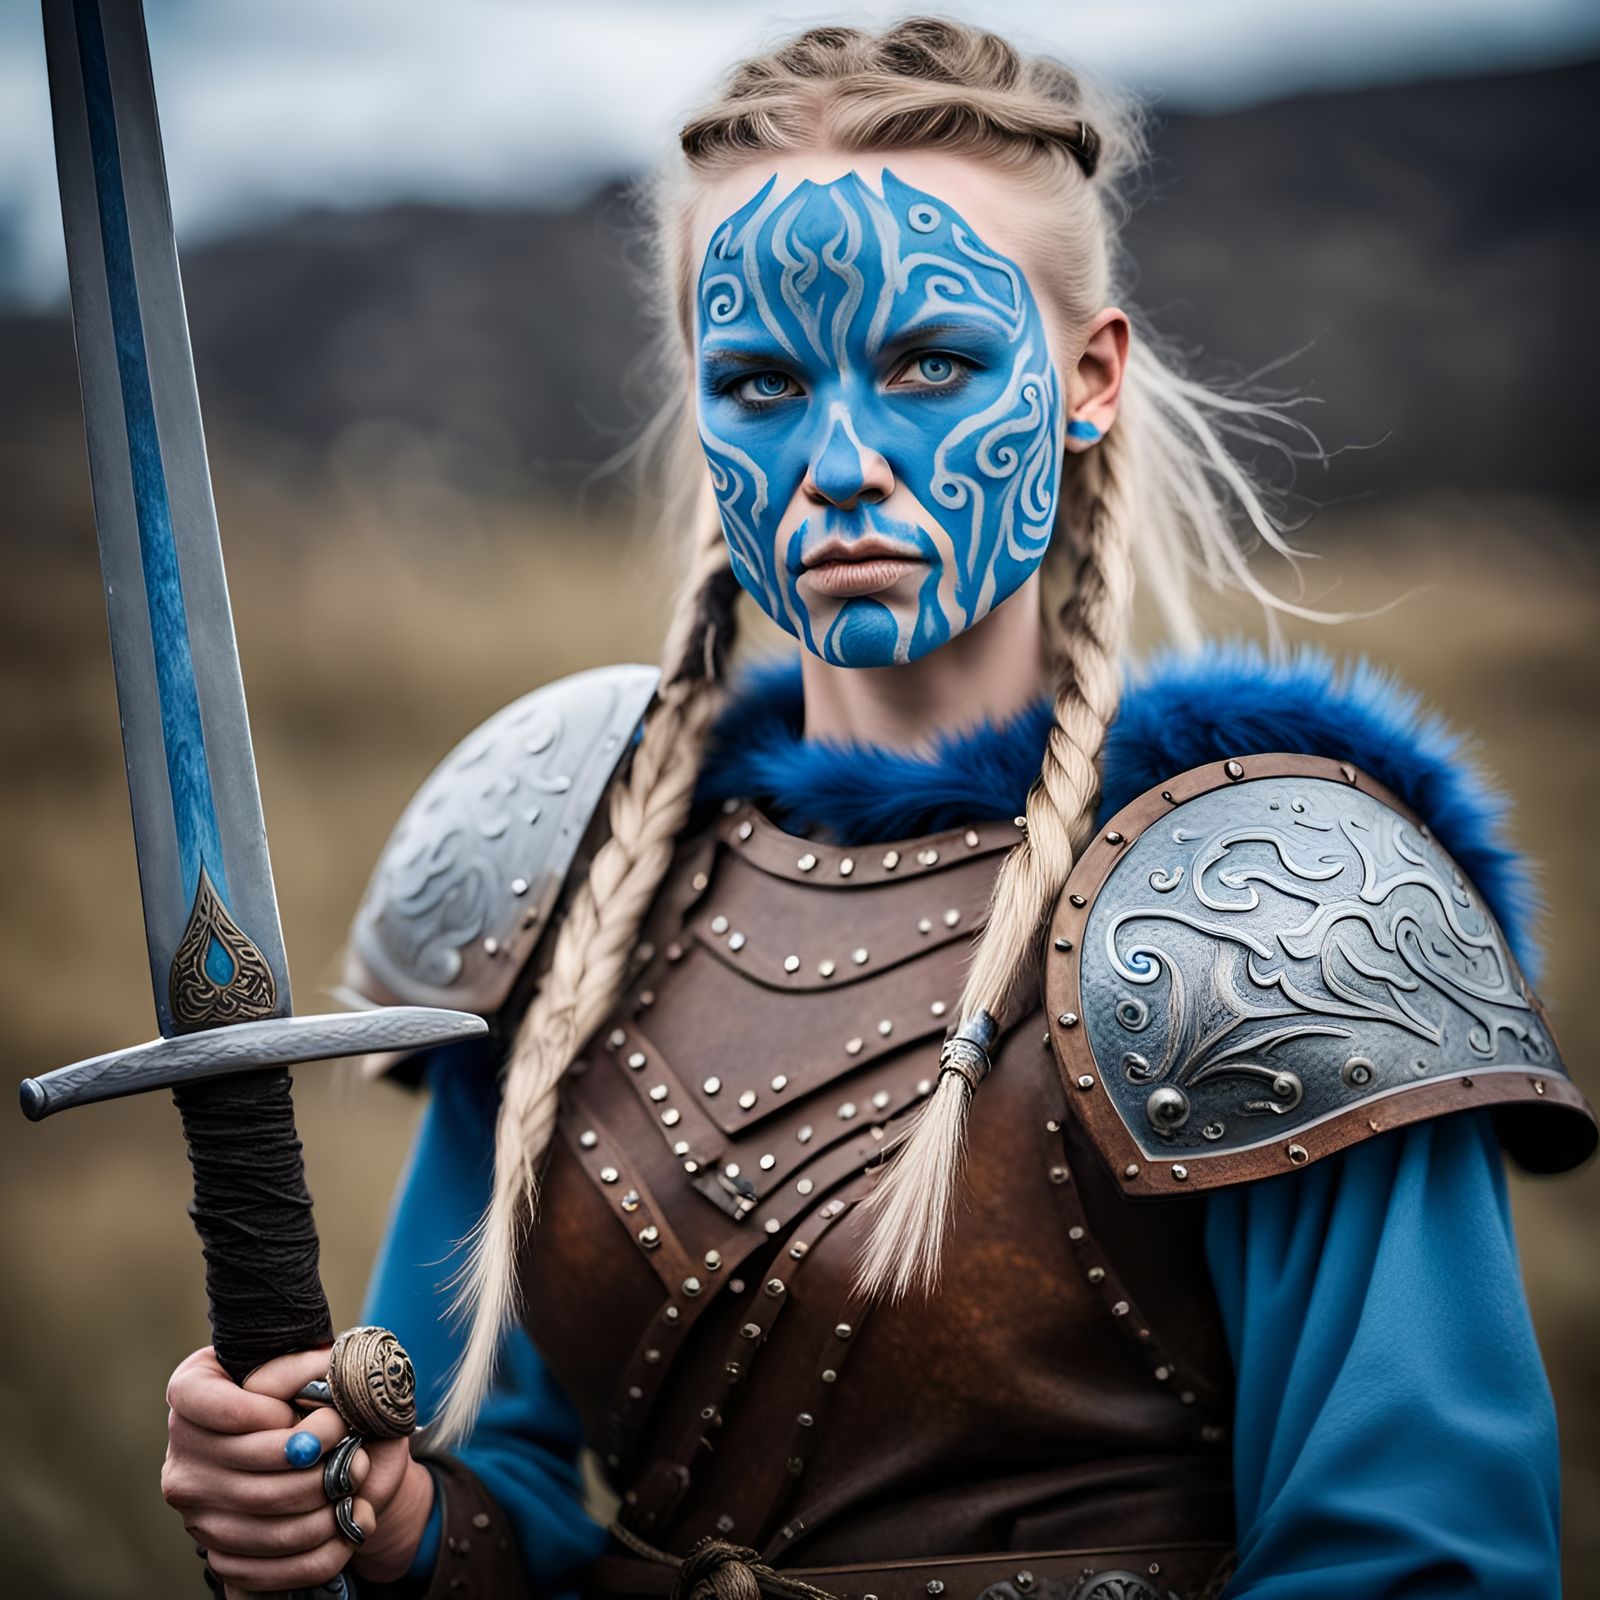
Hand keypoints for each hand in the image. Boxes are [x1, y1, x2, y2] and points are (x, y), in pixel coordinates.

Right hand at [162, 1345, 435, 1593]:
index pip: (217, 1405)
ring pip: (263, 1510)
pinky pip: (267, 1564)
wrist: (302, 1449)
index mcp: (191, 1392)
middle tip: (352, 1444)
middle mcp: (182, 1454)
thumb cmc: (304, 1393)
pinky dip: (317, 1550)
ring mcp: (195, 1510)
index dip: (263, 1410)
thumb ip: (307, 1365)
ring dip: (322, 1498)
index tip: (298, 1410)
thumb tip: (328, 1373)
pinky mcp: (218, 1552)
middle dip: (313, 1454)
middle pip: (248, 1461)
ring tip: (356, 1480)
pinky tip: (349, 1524)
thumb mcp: (305, 1362)